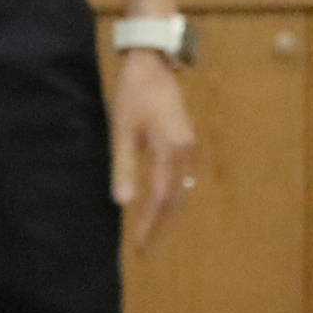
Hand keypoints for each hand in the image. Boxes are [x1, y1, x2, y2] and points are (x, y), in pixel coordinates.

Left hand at [109, 48, 197, 252]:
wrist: (153, 62)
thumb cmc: (134, 93)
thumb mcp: (122, 129)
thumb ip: (124, 165)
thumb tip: (123, 202)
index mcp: (171, 149)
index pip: (160, 198)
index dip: (149, 224)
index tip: (137, 246)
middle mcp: (186, 152)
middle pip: (176, 200)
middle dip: (161, 227)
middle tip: (146, 250)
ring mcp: (189, 147)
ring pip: (182, 191)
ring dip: (168, 215)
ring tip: (152, 234)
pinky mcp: (186, 142)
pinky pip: (183, 179)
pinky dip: (172, 198)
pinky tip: (161, 206)